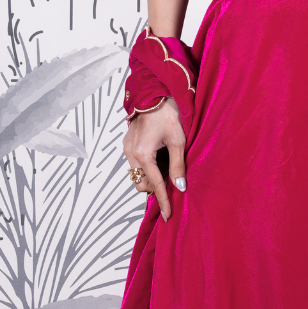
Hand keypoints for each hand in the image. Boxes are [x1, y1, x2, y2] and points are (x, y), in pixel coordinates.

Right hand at [123, 96, 187, 220]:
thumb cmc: (168, 113)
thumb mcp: (177, 141)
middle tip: (173, 182)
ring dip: (151, 177)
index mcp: (142, 153)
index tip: (168, 215)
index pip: (154, 184)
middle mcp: (130, 152)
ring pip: (137, 174)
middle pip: (142, 184)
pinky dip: (146, 167)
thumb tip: (180, 187)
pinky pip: (135, 163)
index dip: (163, 200)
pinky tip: (159, 158)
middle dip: (155, 188)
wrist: (154, 93)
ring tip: (167, 167)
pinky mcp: (127, 143)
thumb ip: (177, 166)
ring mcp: (127, 148)